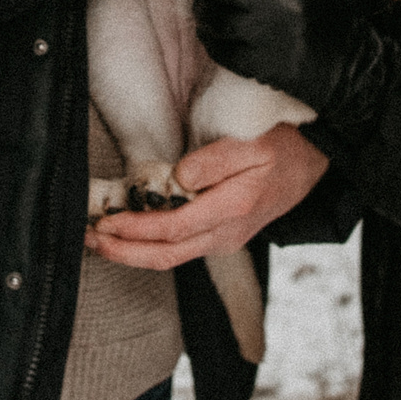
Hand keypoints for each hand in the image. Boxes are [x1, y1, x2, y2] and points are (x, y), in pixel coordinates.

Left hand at [83, 124, 327, 268]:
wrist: (314, 162)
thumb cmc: (282, 147)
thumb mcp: (253, 143)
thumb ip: (215, 161)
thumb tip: (179, 177)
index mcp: (231, 211)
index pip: (171, 230)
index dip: (133, 231)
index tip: (103, 223)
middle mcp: (225, 234)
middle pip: (165, 255)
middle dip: (123, 251)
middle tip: (87, 239)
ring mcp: (224, 239)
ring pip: (171, 256)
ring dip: (133, 251)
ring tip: (99, 238)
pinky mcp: (222, 235)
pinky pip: (180, 247)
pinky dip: (150, 245)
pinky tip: (130, 234)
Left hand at [196, 0, 400, 148]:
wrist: (349, 66)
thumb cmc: (325, 13)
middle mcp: (280, 3)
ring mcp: (268, 37)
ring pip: (213, 16)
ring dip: (203, 10)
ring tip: (206, 8)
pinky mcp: (260, 66)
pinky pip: (219, 49)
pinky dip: (209, 39)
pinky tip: (212, 34)